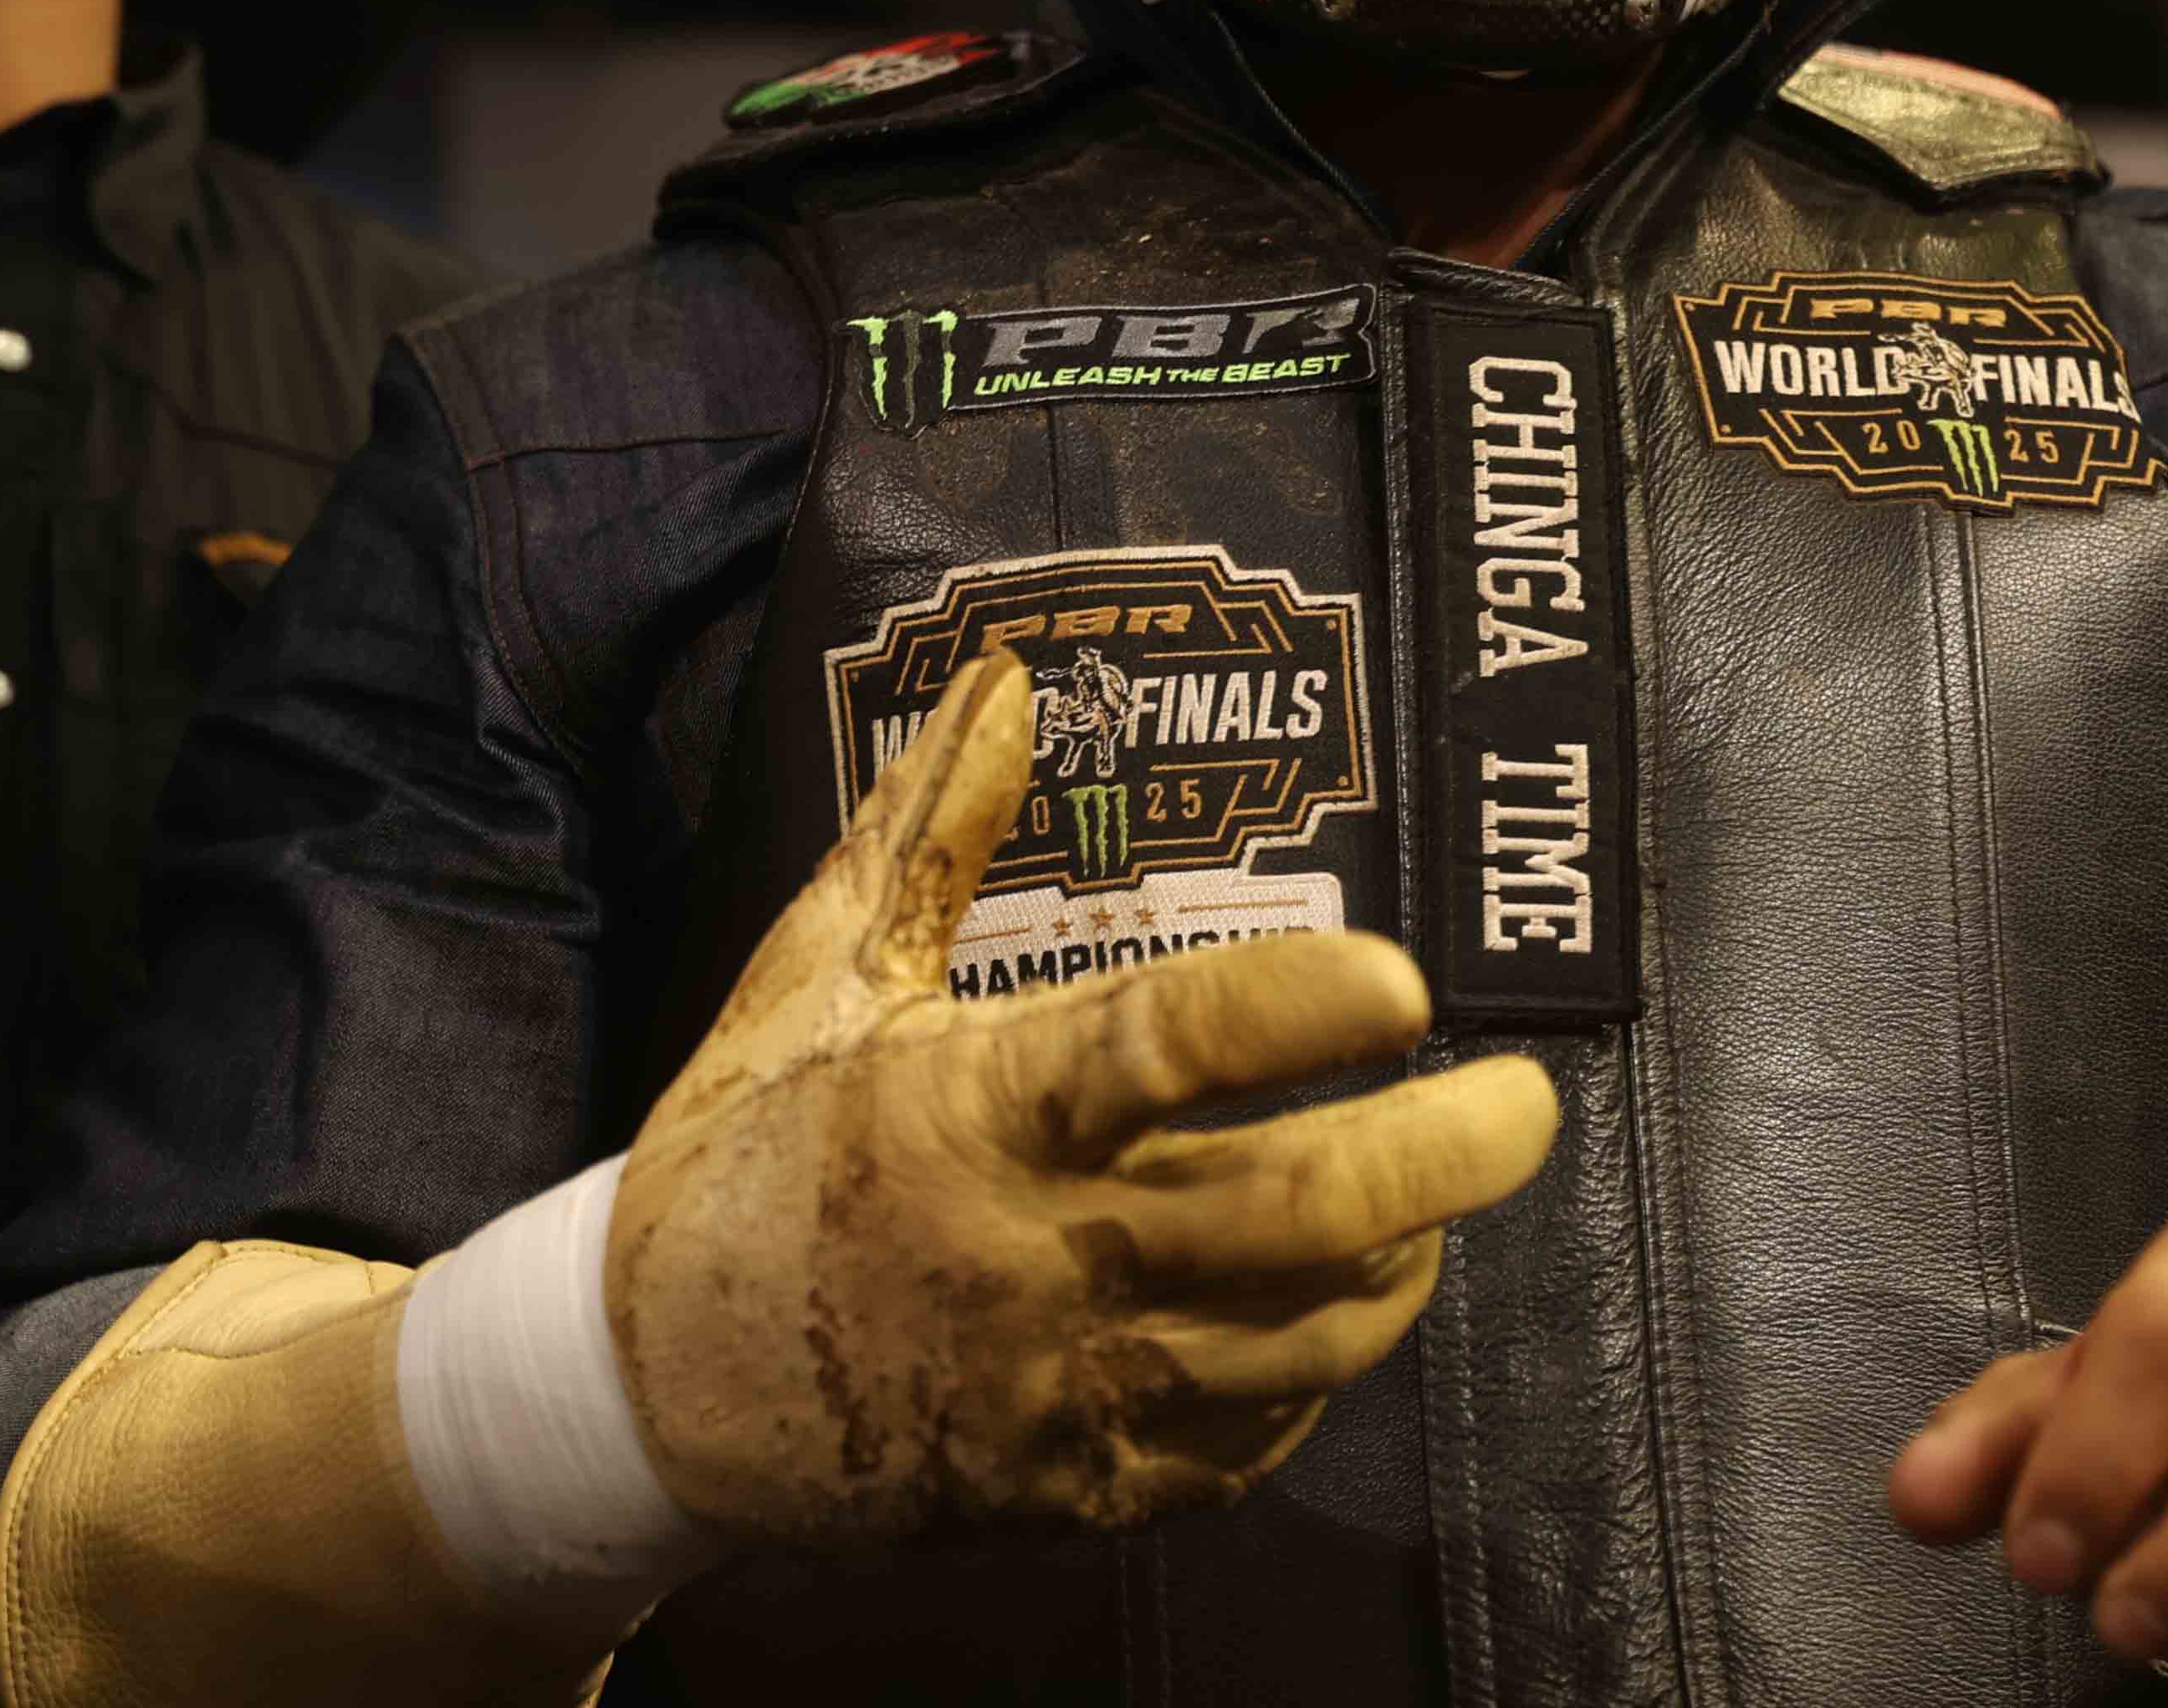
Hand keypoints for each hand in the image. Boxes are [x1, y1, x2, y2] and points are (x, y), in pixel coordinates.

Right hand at [604, 647, 1557, 1545]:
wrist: (642, 1393)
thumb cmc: (747, 1155)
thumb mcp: (819, 979)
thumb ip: (926, 831)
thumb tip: (1003, 677)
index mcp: (973, 1113)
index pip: (1164, 1049)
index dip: (1296, 1011)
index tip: (1400, 976)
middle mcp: (1034, 1257)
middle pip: (1290, 1216)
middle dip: (1438, 1157)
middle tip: (1524, 1103)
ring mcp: (1062, 1389)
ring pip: (1299, 1338)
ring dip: (1399, 1263)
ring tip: (1436, 1196)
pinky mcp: (1074, 1490)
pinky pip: (1245, 1442)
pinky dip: (1315, 1373)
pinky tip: (1330, 1305)